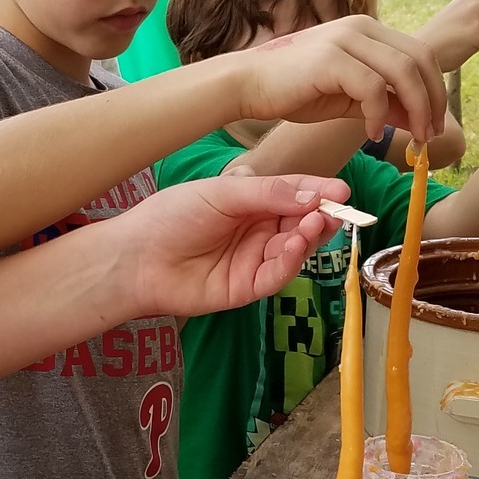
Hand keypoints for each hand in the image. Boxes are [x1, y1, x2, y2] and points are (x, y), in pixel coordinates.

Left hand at [115, 175, 347, 318]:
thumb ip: (269, 193)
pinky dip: (290, 261)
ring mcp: (254, 260)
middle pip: (301, 224)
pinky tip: (294, 245)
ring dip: (308, 237)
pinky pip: (277, 275)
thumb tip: (314, 193)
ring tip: (314, 224)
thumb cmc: (172, 216)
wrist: (137, 256)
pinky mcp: (247, 288)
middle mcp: (258, 230)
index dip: (318, 193)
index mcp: (252, 202)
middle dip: (320, 217)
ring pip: (294, 250)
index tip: (341, 191)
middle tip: (335, 210)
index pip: (294, 195)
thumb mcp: (223, 194)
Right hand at [236, 14, 445, 143]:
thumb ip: (384, 104)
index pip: (420, 54)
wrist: (248, 85)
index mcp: (368, 31)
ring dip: (415, 110)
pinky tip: (371, 134)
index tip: (434, 125)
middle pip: (420, 59)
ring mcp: (346, 39)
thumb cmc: (295, 91)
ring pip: (403, 72)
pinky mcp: (330, 58)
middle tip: (429, 135)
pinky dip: (379, 115)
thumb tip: (419, 120)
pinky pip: (372, 88)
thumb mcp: (349, 101)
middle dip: (433, 101)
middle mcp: (361, 27)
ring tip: (411, 138)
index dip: (435, 91)